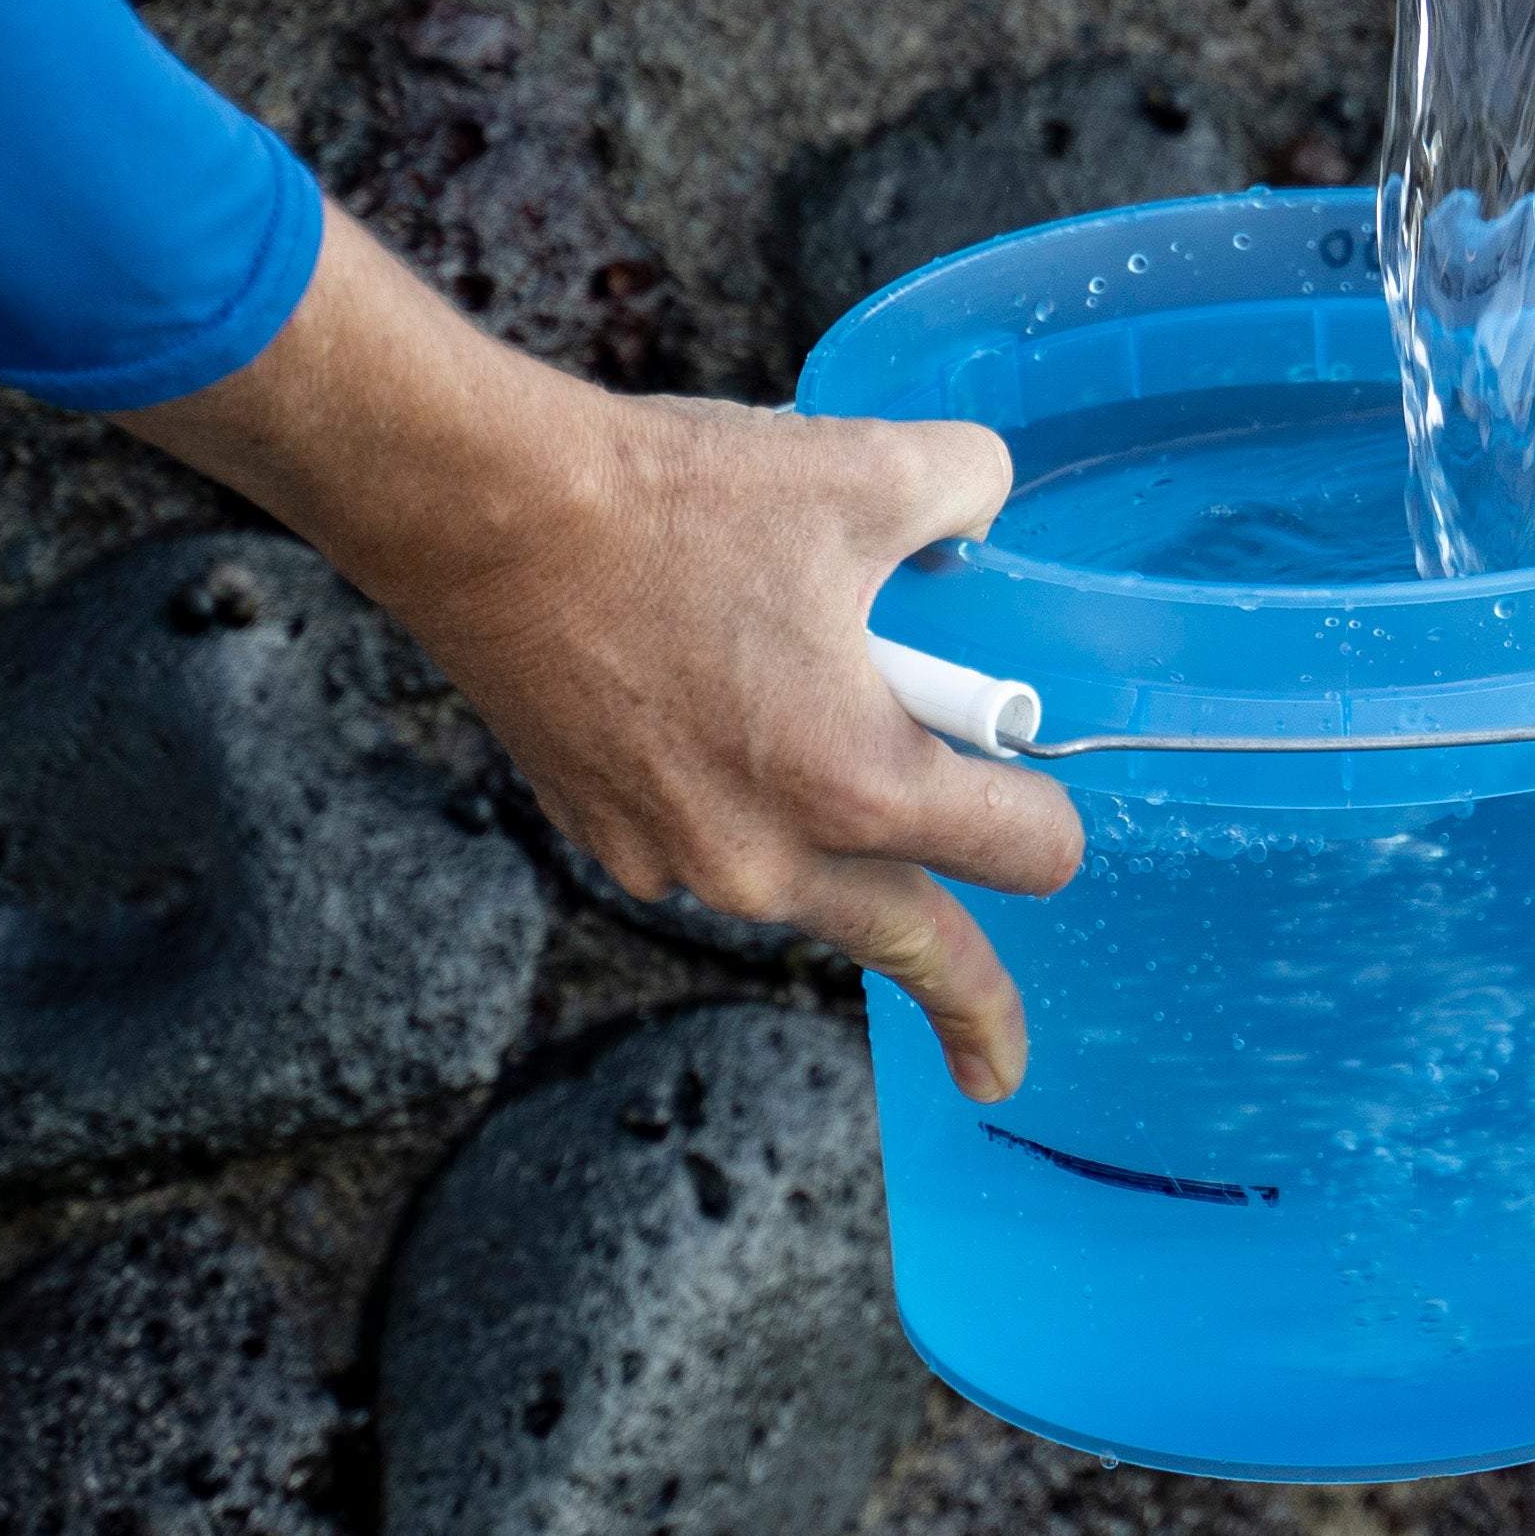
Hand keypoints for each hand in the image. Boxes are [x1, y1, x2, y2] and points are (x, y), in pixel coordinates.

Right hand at [116, 203, 1085, 1094]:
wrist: (482, 516)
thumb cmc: (670, 503)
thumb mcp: (866, 469)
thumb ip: (968, 489)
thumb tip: (984, 505)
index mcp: (856, 783)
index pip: (1020, 852)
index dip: (1053, 819)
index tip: (1048, 812)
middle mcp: (766, 856)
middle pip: (909, 939)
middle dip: (968, 1006)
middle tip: (999, 1066)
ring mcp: (674, 860)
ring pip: (802, 880)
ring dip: (836, 838)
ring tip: (824, 726)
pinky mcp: (603, 835)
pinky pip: (711, 842)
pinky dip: (739, 799)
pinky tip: (719, 704)